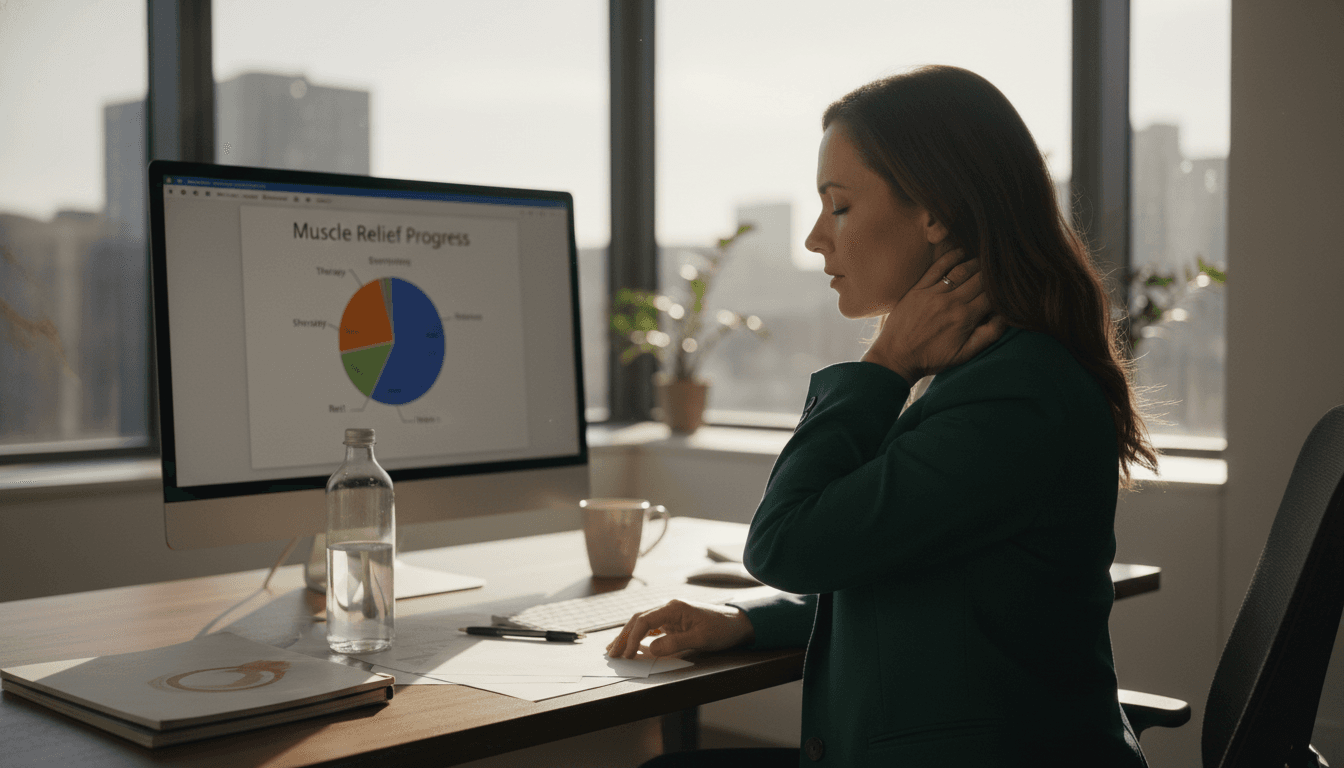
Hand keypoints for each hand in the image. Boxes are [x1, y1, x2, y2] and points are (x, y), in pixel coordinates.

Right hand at [605, 599, 754, 658]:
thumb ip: (675, 643)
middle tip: (612, 653)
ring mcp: (670, 614)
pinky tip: (632, 645)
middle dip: (623, 636)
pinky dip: (639, 636)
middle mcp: (669, 608)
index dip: (632, 638)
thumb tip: (651, 649)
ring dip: (628, 636)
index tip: (627, 654)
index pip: (644, 621)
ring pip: (642, 623)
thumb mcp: (700, 639)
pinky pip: (651, 628)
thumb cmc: (722, 629)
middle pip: (638, 619)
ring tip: (615, 649)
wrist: (737, 624)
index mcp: (674, 608)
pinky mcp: (674, 622)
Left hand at [862, 246, 1007, 381]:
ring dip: (976, 262)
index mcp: (965, 318)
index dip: (1003, 288)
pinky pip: (937, 268)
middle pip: (979, 279)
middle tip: (1001, 266)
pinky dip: (951, 257)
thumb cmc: (932, 359)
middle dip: (992, 273)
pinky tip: (961, 251)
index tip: (1010, 283)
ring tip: (985, 259)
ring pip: (961, 270)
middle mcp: (950, 302)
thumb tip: (1006, 316)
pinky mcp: (917, 289)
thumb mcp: (964, 354)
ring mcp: (933, 294)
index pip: (992, 295)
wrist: (896, 358)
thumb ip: (988, 335)